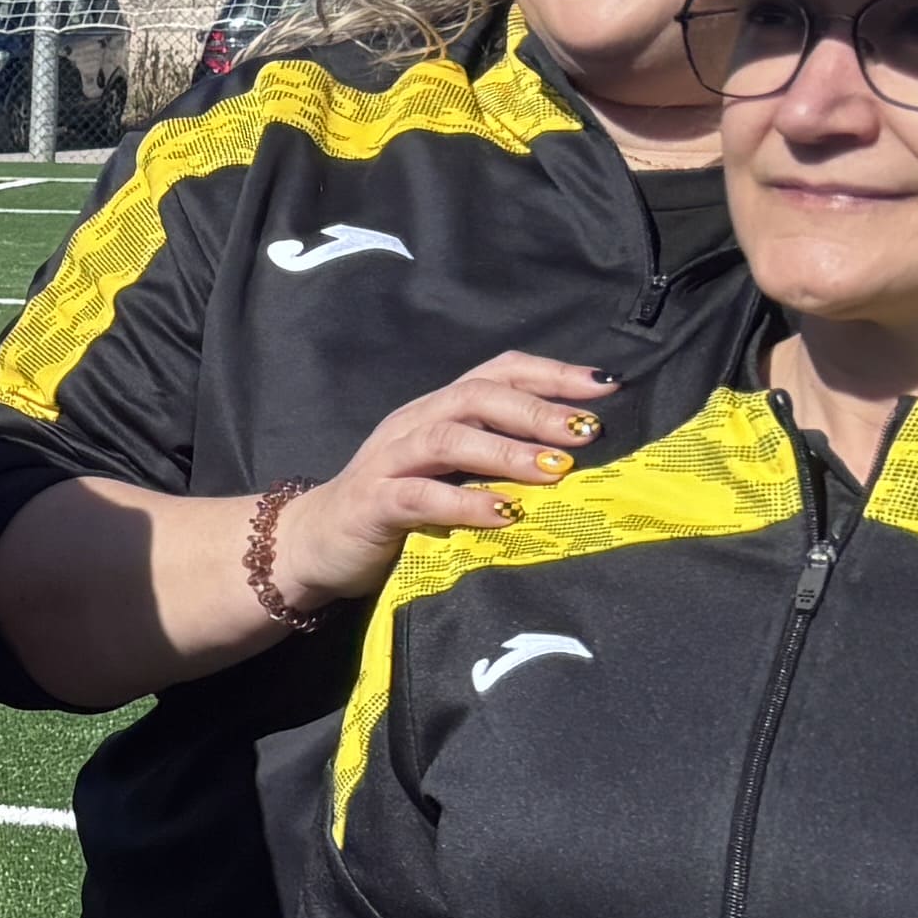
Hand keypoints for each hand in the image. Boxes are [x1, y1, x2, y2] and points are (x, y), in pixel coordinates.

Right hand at [266, 353, 612, 612]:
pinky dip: (465, 502)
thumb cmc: (394, 510)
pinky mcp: (371, 504)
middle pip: (475, 396)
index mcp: (435, 410)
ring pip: (448, 438)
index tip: (606, 387)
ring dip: (507, 451)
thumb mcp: (448, 473)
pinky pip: (420, 496)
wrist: (311, 545)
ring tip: (555, 470)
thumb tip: (577, 457)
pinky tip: (504, 513)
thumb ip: (494, 458)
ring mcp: (387, 462)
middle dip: (536, 411)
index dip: (551, 374)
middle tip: (587, 431)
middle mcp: (412, 424)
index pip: (496, 373)